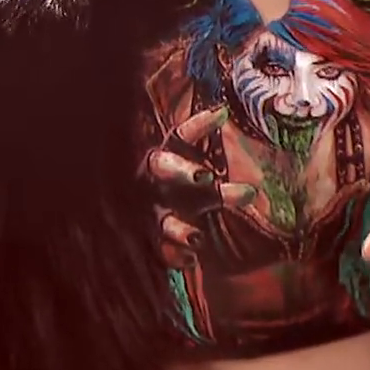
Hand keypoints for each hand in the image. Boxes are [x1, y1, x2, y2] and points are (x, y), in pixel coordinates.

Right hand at [143, 109, 257, 267]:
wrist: (144, 216)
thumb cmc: (183, 185)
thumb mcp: (197, 163)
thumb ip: (211, 147)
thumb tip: (225, 109)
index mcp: (171, 156)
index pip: (183, 134)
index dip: (200, 124)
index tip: (223, 113)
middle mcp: (159, 182)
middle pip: (165, 169)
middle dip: (183, 172)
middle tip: (206, 176)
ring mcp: (155, 213)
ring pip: (164, 219)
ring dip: (179, 229)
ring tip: (197, 238)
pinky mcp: (157, 240)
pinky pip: (163, 251)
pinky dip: (176, 256)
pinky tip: (191, 260)